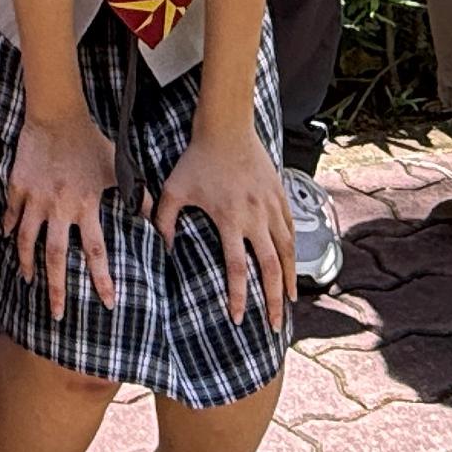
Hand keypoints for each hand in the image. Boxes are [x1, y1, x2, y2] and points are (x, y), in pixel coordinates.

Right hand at [7, 108, 117, 318]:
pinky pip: (12, 213)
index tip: (107, 303)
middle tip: (57, 315)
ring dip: (27, 264)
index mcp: (86, 206)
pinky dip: (9, 226)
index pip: (95, 251)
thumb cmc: (91, 141)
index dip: (102, 279)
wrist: (58, 115)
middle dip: (57, 290)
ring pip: (27, 241)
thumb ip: (137, 195)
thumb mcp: (118, 168)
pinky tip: (7, 237)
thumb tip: (154, 219)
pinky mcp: (18, 187)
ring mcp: (36, 199)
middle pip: (55, 257)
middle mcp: (60, 208)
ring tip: (29, 281)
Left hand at [154, 118, 298, 330]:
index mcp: (230, 219)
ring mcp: (272, 207)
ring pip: (287, 251)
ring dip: (290, 279)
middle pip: (270, 268)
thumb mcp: (174, 189)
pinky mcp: (280, 196)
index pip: (237, 268)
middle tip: (273, 324)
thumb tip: (158, 248)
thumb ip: (163, 220)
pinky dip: (294, 251)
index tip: (237, 318)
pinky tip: (292, 265)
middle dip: (273, 300)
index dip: (238, 296)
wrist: (227, 128)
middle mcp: (256, 217)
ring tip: (290, 301)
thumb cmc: (197, 159)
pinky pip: (291, 230)